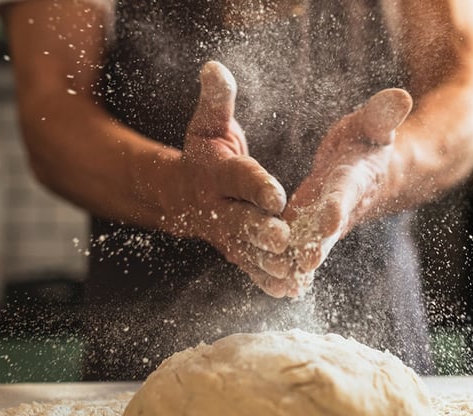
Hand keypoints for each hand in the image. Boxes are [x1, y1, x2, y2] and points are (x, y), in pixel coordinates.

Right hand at [160, 61, 291, 296]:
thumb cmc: (204, 153)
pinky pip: (250, 268)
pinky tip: (289, 291)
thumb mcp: (208, 124)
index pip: (238, 178)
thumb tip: (214, 66)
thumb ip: (217, 100)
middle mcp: (218, 207)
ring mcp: (225, 234)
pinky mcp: (234, 251)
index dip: (256, 185)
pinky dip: (266, 280)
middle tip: (284, 239)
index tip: (276, 193)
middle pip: (241, 221)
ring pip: (247, 251)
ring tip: (293, 272)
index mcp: (217, 174)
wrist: (179, 194)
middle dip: (261, 231)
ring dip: (268, 263)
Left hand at [281, 89, 413, 295]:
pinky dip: (291, 265)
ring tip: (282, 280)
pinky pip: (300, 248)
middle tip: (304, 263)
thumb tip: (402, 95)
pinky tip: (275, 284)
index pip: (346, 191)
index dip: (338, 204)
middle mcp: (342, 205)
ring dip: (298, 262)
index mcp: (355, 178)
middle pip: (329, 228)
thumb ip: (383, 114)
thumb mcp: (374, 124)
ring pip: (312, 244)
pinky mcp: (311, 229)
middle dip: (318, 245)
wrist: (374, 171)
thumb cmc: (369, 141)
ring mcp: (326, 222)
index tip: (329, 218)